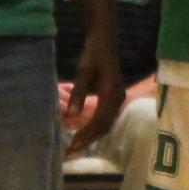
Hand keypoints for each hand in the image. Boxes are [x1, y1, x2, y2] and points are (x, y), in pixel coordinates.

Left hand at [61, 35, 124, 154]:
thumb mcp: (83, 71)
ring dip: (91, 136)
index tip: (72, 145)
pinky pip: (106, 118)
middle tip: (71, 152)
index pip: (99, 121)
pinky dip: (95, 128)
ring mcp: (118, 98)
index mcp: (112, 93)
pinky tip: (84, 132)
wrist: (105, 38)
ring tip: (76, 146)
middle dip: (88, 140)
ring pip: (106, 124)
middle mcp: (118, 98)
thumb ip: (78, 93)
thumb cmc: (93, 52)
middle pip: (104, 126)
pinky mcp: (114, 96)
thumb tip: (69, 115)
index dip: (85, 135)